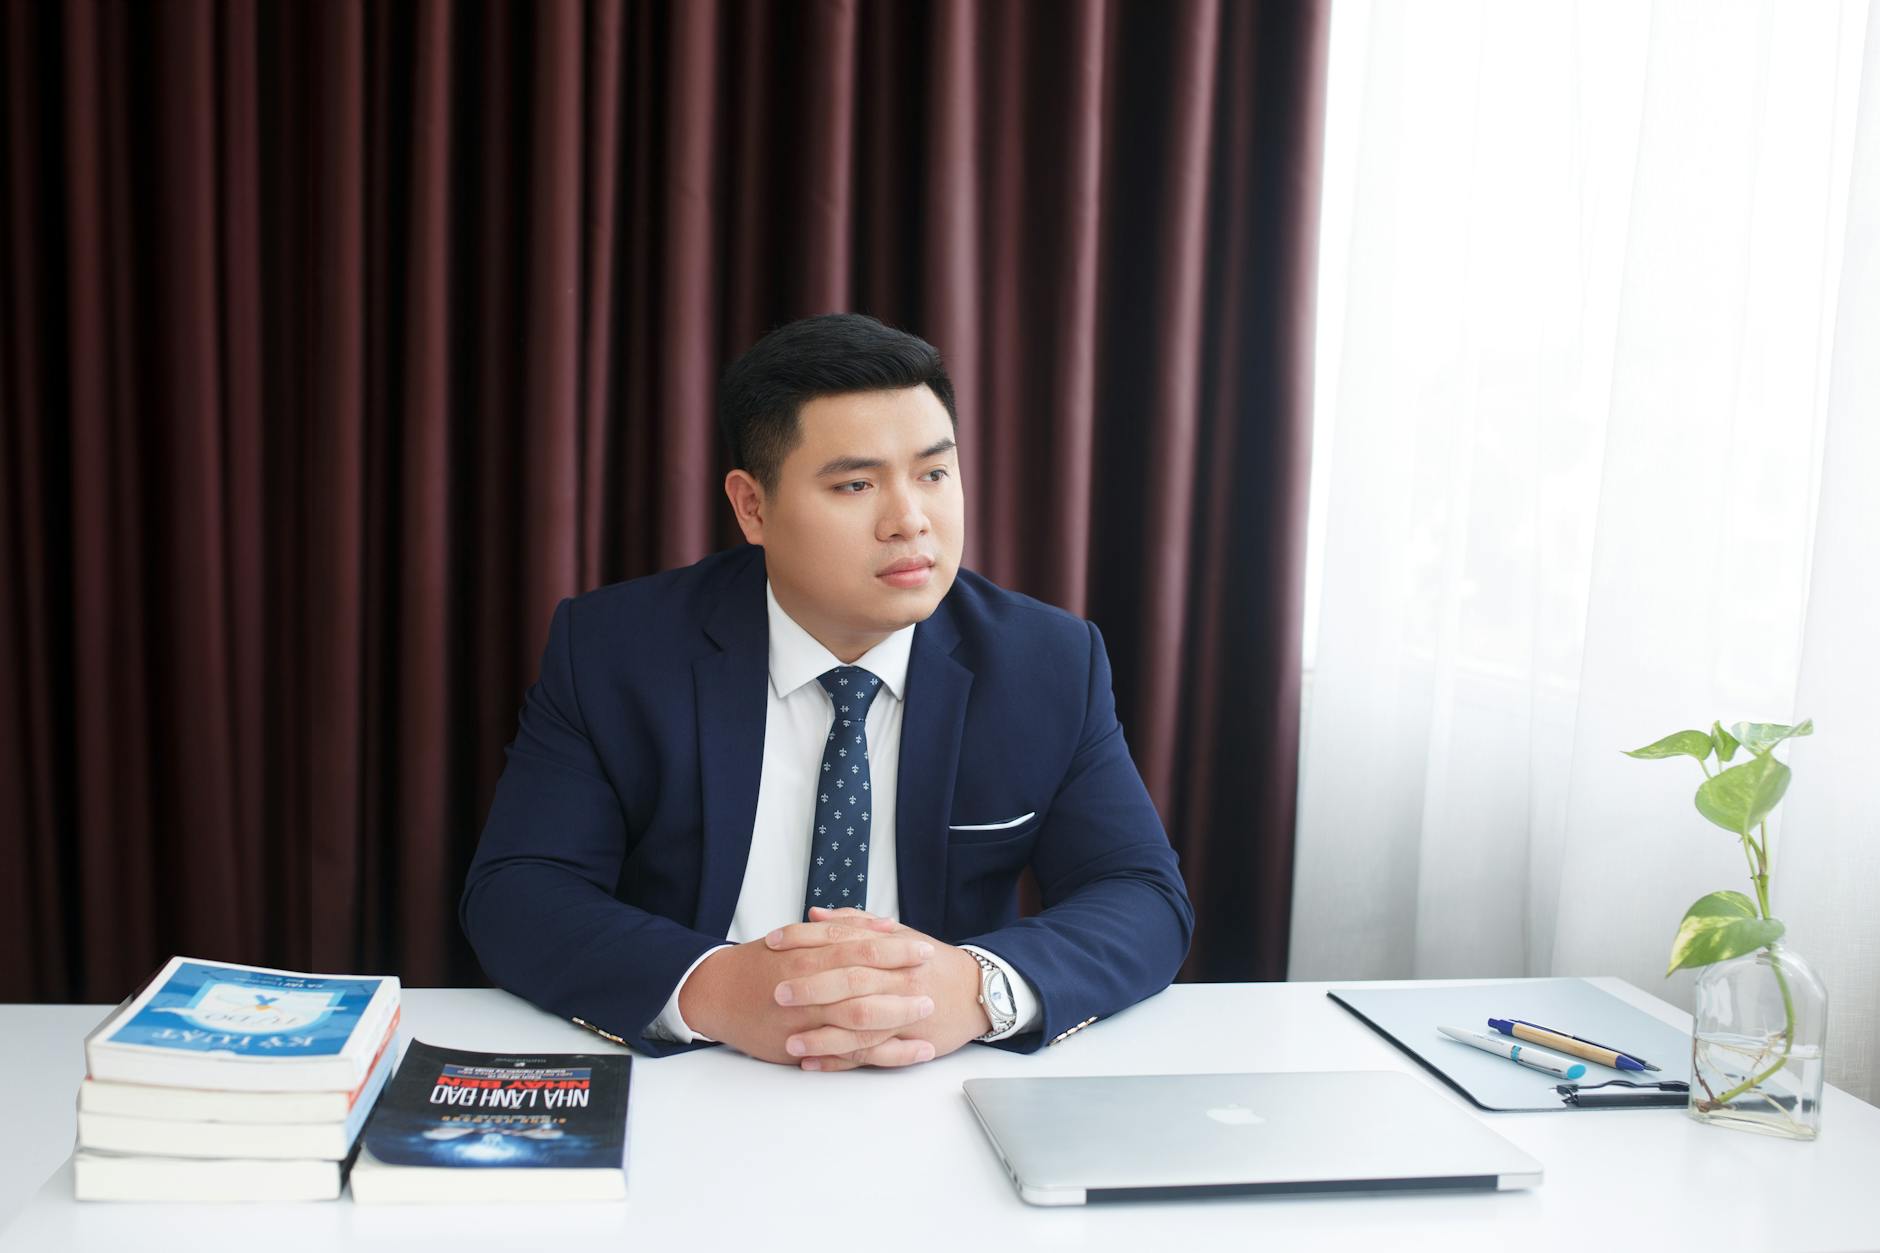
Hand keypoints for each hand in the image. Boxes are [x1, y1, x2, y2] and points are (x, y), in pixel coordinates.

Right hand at [678, 915, 939, 1066]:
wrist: (716, 993)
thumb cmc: (760, 963)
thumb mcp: (795, 937)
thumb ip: (838, 930)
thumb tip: (881, 925)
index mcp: (806, 954)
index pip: (857, 949)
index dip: (893, 949)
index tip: (923, 948)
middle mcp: (806, 986)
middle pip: (862, 984)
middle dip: (900, 982)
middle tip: (932, 980)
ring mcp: (805, 1020)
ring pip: (858, 1021)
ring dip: (897, 1017)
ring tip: (927, 1012)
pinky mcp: (803, 1047)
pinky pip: (851, 1054)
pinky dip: (886, 1054)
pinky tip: (913, 1052)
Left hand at [767, 907, 992, 1070]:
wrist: (977, 992)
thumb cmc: (932, 963)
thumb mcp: (898, 934)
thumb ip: (855, 924)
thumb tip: (815, 916)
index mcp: (891, 948)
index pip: (842, 940)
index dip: (806, 940)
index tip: (774, 943)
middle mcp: (896, 980)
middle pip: (850, 982)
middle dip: (812, 988)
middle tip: (778, 992)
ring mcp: (901, 1014)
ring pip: (858, 1025)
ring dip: (821, 1035)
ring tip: (788, 1040)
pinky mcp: (906, 1043)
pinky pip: (870, 1055)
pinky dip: (838, 1061)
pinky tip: (811, 1063)